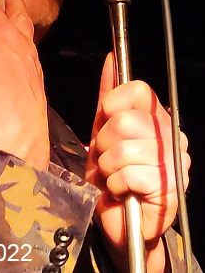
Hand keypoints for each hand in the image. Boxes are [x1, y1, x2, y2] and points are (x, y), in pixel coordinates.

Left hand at [85, 53, 190, 270]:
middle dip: (104, 143)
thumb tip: (111, 58)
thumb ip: (108, 96)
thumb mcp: (102, 130)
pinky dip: (116, 184)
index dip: (111, 105)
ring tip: (114, 175)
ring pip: (124, 148)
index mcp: (155, 117)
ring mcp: (174, 161)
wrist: (118, 218)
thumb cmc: (111, 173)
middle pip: (125, 120)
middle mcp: (170, 135)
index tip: (106, 124)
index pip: (137, 89)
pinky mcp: (171, 187)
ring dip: (108, 166)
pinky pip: (129, 173)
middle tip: (107, 158)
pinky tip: (122, 190)